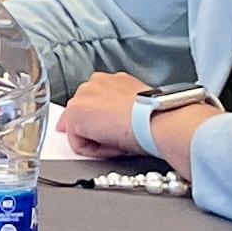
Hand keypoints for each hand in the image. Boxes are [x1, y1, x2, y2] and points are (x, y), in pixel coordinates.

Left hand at [60, 72, 214, 166]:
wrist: (156, 120)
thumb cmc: (157, 116)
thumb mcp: (139, 108)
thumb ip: (123, 110)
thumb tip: (118, 123)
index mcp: (113, 80)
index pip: (98, 102)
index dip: (106, 122)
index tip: (120, 130)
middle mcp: (94, 83)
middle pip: (86, 114)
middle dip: (98, 129)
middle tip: (121, 138)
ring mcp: (81, 97)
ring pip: (80, 128)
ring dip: (97, 139)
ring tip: (120, 142)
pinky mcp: (74, 114)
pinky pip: (78, 143)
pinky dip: (94, 150)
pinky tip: (113, 146)